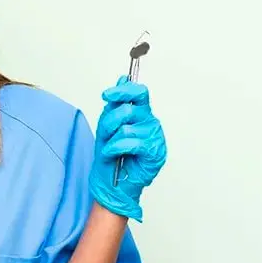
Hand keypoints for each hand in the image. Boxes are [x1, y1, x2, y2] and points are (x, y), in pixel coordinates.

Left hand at [89, 76, 166, 221]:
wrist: (112, 183)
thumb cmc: (111, 156)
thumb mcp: (107, 126)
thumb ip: (116, 104)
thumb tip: (122, 79)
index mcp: (142, 114)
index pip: (139, 93)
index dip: (123, 91)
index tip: (107, 95)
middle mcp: (151, 123)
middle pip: (128, 109)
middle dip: (109, 122)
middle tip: (106, 134)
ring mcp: (155, 138)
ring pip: (126, 127)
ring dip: (111, 140)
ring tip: (111, 149)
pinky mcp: (155, 153)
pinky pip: (130, 142)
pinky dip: (114, 149)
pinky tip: (113, 155)